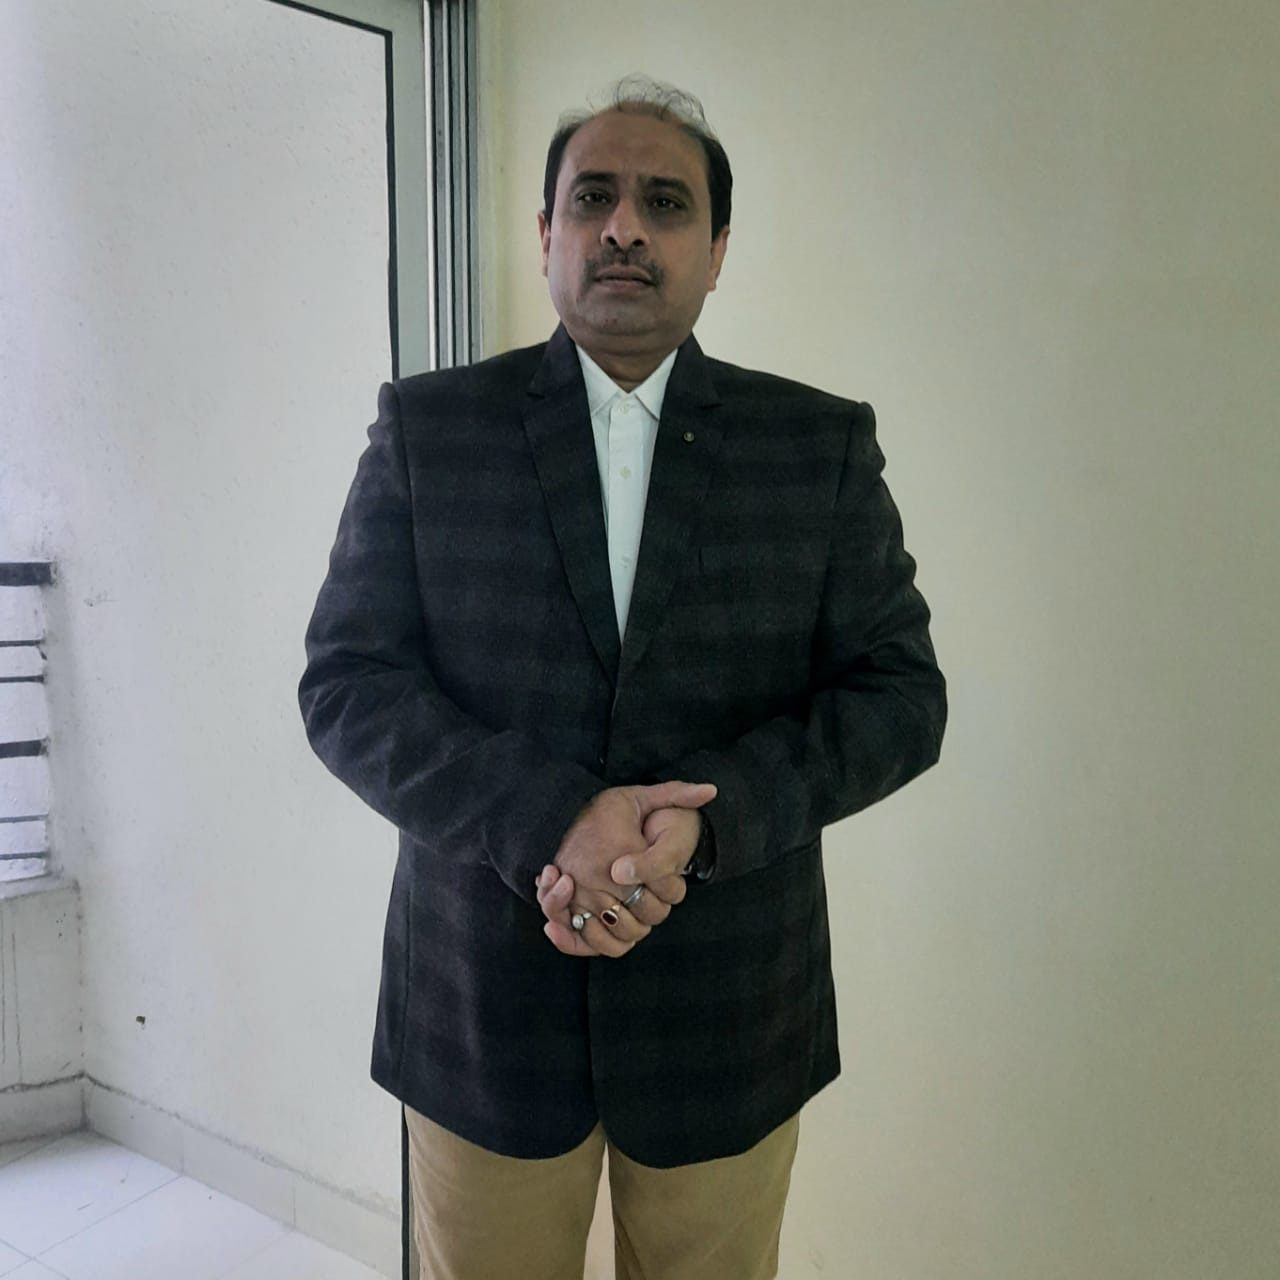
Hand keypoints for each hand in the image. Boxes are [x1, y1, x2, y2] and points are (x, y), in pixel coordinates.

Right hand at [540, 781, 713, 957]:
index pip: (669, 890)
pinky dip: (608, 942)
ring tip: (636, 908)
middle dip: (657, 908)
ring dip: (636, 926)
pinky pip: (592, 941)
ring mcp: (582, 896)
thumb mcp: (639, 796)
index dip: (676, 889)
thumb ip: (676, 793)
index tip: (670, 879)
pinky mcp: (567, 909)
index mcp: (624, 851)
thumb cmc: (603, 810)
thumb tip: (711, 790)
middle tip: (653, 894)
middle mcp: (601, 876)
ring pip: (625, 930)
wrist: (558, 818)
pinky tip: (617, 923)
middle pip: (649, 914)